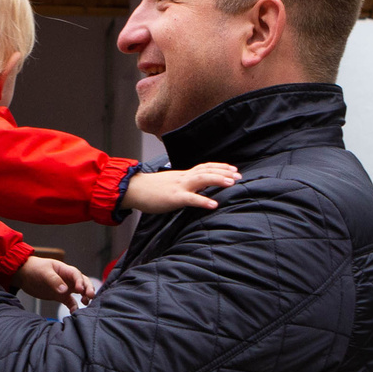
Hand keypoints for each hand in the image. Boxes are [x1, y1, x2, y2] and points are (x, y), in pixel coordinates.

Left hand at [15, 254, 95, 311]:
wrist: (24, 275)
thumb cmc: (34, 269)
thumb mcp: (44, 273)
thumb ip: (54, 281)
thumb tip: (64, 290)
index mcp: (65, 270)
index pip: (77, 275)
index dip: (81, 282)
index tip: (81, 290)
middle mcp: (68, 279)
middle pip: (83, 283)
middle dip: (88, 289)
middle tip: (91, 296)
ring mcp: (65, 288)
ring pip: (80, 292)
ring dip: (85, 297)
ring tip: (86, 303)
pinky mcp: (60, 296)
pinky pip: (71, 302)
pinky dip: (74, 307)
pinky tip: (74, 312)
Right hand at [121, 161, 240, 214]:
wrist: (133, 189)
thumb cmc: (150, 189)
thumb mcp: (170, 184)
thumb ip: (183, 185)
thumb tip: (194, 189)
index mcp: (183, 175)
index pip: (205, 167)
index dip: (220, 167)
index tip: (233, 169)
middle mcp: (184, 178)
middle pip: (207, 170)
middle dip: (224, 172)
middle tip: (239, 175)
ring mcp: (179, 187)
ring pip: (202, 179)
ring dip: (218, 180)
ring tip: (232, 183)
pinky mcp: (174, 198)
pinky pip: (191, 199)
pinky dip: (203, 201)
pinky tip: (214, 204)